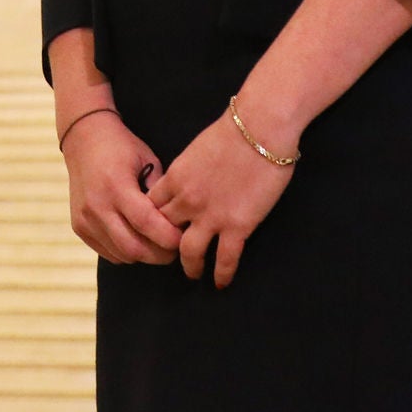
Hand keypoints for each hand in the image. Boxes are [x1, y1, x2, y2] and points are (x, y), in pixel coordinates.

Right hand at [61, 110, 179, 265]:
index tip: (184, 238)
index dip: (169, 237)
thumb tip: (175, 222)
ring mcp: (85, 219)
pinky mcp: (79, 227)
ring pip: (122, 255)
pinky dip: (126, 253)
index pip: (146, 223)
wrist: (83, 140)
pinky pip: (109, 253)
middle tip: (174, 249)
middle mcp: (97, 205)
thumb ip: (160, 192)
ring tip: (157, 244)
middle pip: (134, 247)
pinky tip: (136, 239)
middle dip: (160, 254)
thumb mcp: (148, 160)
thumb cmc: (121, 147)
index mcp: (116, 185)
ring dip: (144, 255)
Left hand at [147, 111, 297, 287]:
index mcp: (175, 178)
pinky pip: (225, 259)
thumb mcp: (196, 150)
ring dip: (189, 266)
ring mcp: (211, 216)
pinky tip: (222, 282)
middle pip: (164, 232)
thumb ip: (187, 172)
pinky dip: (222, 274)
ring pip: (189, 252)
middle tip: (168, 256)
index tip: (155, 231)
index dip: (151, 222)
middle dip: (164, 245)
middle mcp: (187, 200)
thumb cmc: (233, 131)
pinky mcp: (237, 226)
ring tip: (193, 273)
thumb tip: (186, 184)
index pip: (151, 208)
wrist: (260, 129)